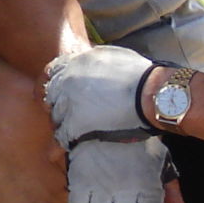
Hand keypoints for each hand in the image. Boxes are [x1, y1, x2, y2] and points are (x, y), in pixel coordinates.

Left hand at [41, 44, 156, 148]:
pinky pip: (61, 136)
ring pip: (55, 117)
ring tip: (73, 131)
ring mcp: (69, 102)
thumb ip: (94, 59)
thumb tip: (89, 59)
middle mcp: (67, 80)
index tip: (53, 93)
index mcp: (75, 62)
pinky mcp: (75, 124)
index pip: (51, 72)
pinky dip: (63, 143)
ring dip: (62, 124)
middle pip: (51, 97)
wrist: (152, 94)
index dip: (51, 84)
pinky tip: (70, 146)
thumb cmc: (139, 75)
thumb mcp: (112, 55)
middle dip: (57, 106)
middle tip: (68, 115)